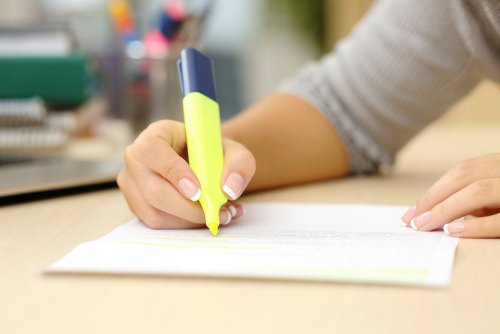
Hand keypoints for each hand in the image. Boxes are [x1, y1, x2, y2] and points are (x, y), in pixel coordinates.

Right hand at [117, 120, 255, 228]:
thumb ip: (240, 164)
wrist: (202, 163)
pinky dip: (184, 225)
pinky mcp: (136, 204)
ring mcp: (132, 183)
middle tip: (219, 212)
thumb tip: (230, 189)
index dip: (173, 171)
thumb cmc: (213, 154)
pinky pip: (156, 222)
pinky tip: (205, 217)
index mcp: (156, 134)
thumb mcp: (234, 151)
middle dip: (189, 208)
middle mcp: (136, 158)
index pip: (151, 150)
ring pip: (154, 212)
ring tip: (220, 215)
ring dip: (189, 220)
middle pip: (153, 190)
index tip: (198, 191)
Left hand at [401, 153, 499, 237]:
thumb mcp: (498, 198)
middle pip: (465, 176)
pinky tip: (453, 231)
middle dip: (433, 198)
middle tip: (412, 221)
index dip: (434, 190)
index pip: (463, 171)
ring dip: (445, 209)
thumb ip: (476, 199)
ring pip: (479, 191)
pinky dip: (475, 225)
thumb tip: (440, 211)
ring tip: (424, 226)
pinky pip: (499, 220)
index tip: (413, 212)